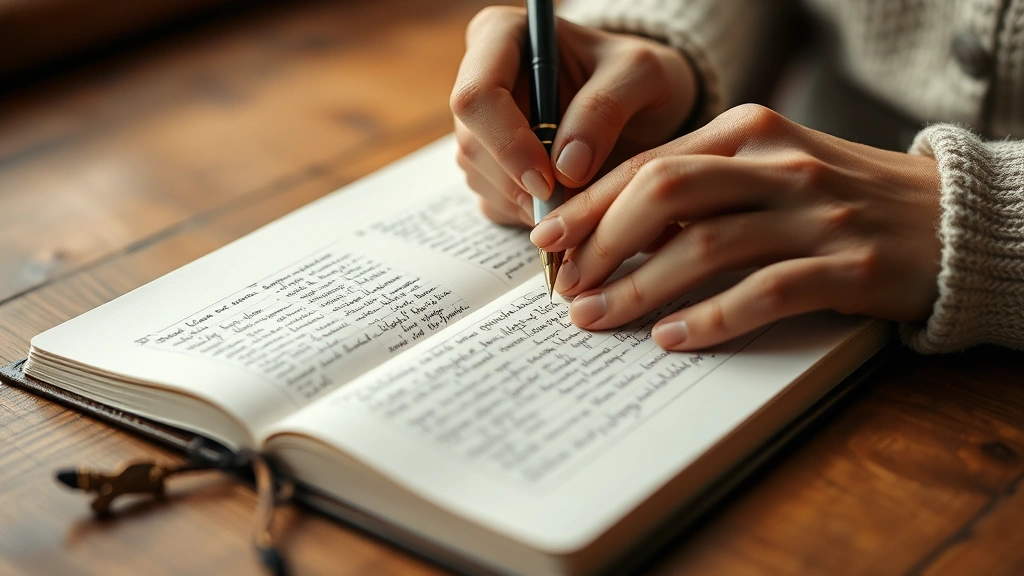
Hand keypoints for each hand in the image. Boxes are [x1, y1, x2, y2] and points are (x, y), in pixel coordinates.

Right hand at [450, 6, 697, 226]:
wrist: (645, 108)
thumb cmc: (639, 77)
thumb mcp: (641, 75)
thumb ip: (606, 108)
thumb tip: (565, 167)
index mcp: (502, 35)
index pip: (476, 96)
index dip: (507, 143)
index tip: (551, 179)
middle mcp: (480, 79)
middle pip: (472, 144)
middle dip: (521, 182)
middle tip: (572, 200)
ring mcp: (480, 128)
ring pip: (479, 178)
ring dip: (528, 201)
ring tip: (580, 193)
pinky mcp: (488, 167)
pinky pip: (493, 203)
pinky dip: (530, 214)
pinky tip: (567, 200)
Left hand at [530, 104, 942, 349]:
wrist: (951, 219)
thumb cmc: (841, 197)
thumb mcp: (770, 169)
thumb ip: (703, 187)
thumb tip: (614, 230)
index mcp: (751, 131)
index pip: (651, 164)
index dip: (591, 205)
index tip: (548, 240)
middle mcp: (779, 164)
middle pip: (666, 193)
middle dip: (603, 243)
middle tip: (567, 288)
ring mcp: (816, 214)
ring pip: (706, 245)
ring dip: (641, 288)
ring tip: (598, 319)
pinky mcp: (850, 266)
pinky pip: (765, 292)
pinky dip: (711, 318)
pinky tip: (672, 339)